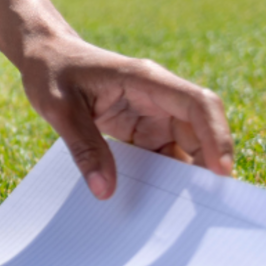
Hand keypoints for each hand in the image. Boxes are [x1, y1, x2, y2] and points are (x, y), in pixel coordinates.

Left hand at [18, 35, 233, 199]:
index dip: (217, 135)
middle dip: (208, 165)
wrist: (44, 55)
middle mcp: (157, 95)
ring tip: (179, 210)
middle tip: (205, 208)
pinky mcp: (143, 127)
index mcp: (144, 79)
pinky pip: (165, 154)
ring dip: (186, 175)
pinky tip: (158, 200)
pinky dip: (166, 176)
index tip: (221, 171)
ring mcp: (153, 112)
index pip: (197, 103)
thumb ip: (83, 147)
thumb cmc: (51, 71)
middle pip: (200, 130)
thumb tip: (105, 190)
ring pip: (187, 146)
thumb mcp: (58, 108)